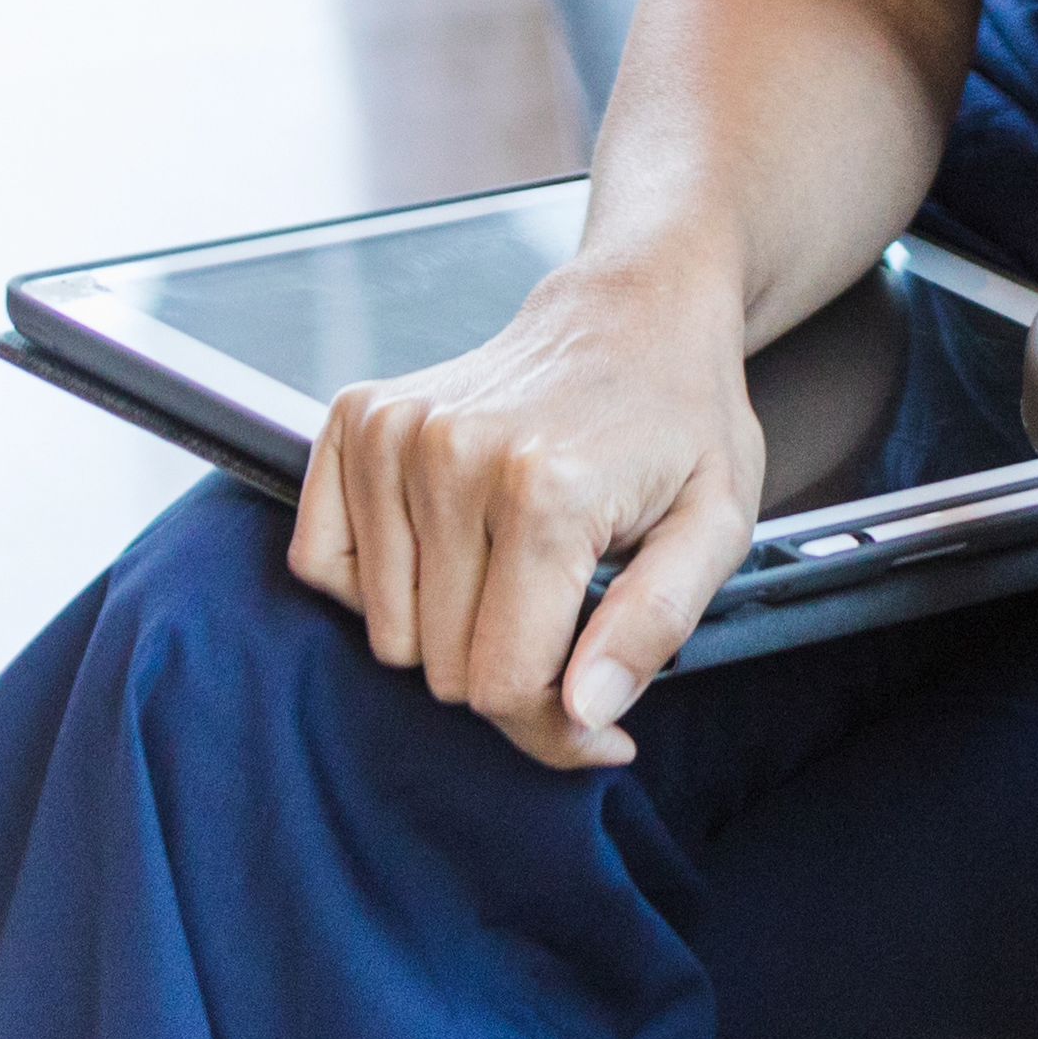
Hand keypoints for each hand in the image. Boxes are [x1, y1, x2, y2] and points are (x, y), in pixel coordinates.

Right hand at [280, 250, 767, 771]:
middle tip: (563, 622)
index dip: (553, 727)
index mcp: (548, 489)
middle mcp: (455, 456)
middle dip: (508, 673)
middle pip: (444, 669)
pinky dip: (376, 585)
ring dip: (449, 628)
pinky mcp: (356, 419)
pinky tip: (446, 549)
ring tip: (514, 569)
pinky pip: (321, 564)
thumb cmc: (681, 421)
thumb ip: (656, 624)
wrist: (633, 311)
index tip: (597, 722)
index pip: (504, 684)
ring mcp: (394, 431)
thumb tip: (586, 713)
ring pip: (387, 633)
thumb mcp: (716, 525)